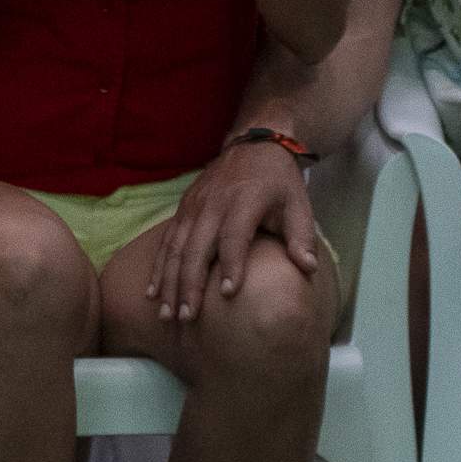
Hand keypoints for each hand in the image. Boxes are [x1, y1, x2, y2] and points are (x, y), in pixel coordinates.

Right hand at [142, 133, 320, 325]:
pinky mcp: (183, 209)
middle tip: (187, 317)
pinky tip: (152, 292)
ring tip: (165, 313)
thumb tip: (308, 268)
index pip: (234, 237)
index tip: (227, 294)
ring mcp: (193, 207)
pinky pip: (166, 242)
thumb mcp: (298, 204)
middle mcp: (213, 204)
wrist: (252, 144)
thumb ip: (301, 237)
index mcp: (244, 201)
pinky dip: (157, 268)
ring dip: (168, 282)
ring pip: (175, 248)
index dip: (231, 264)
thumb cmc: (279, 181)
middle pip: (196, 248)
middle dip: (189, 284)